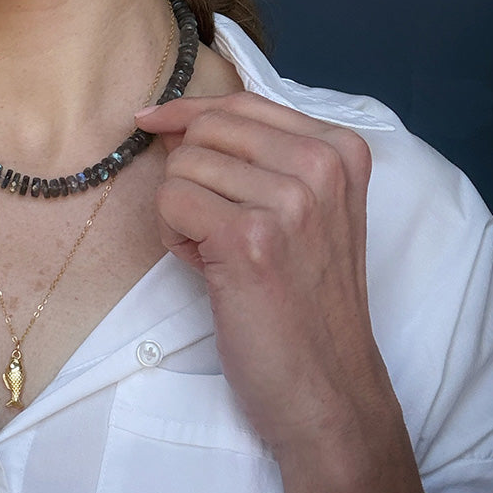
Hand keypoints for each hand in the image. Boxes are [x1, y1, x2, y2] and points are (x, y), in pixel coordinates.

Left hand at [135, 91, 394, 456]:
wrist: (329, 389)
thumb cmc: (306, 301)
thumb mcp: (302, 212)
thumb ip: (255, 160)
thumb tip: (174, 124)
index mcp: (340, 149)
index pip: (241, 104)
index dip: (188, 112)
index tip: (152, 120)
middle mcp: (321, 164)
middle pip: (206, 130)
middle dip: (188, 176)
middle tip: (214, 228)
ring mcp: (289, 199)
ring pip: (181, 166)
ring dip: (181, 211)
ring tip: (218, 254)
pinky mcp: (250, 237)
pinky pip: (170, 201)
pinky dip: (173, 236)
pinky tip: (207, 267)